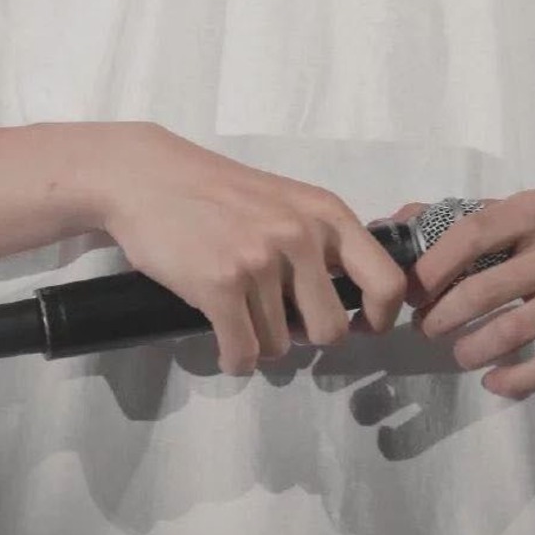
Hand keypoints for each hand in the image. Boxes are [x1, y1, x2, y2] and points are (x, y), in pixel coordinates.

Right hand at [95, 124, 408, 376]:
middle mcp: (300, 235)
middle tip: (277, 316)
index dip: (379, 318)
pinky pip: (244, 355)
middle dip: (305, 335)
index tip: (360, 328)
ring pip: (281, 347)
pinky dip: (234, 358)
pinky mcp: (220, 285)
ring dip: (259, 340)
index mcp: (326, 213)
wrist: (148, 176)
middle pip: (332, 330)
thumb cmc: (218, 191)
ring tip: (236, 307)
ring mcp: (260, 260)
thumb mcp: (287, 202)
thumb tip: (350, 307)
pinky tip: (222, 338)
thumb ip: (321, 243)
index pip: (386, 282)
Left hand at [397, 190, 534, 397]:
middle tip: (426, 329)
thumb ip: (468, 218)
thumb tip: (397, 224)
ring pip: (517, 330)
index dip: (435, 266)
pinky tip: (494, 383)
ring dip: (474, 348)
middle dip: (445, 315)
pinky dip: (517, 381)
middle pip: (488, 287)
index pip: (473, 234)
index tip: (412, 292)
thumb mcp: (527, 210)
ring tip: (456, 354)